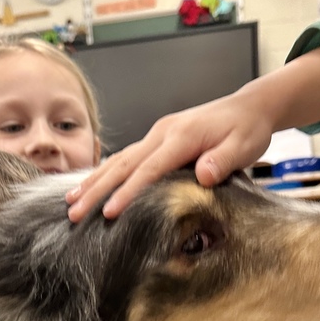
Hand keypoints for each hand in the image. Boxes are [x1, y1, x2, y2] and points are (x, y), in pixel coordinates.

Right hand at [66, 91, 274, 221]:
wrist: (248, 107)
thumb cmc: (247, 129)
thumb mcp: (244, 145)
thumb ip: (224, 161)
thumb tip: (204, 175)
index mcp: (181, 136)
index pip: (149, 169)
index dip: (128, 192)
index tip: (110, 212)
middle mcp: (162, 132)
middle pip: (123, 164)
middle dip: (97, 190)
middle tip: (74, 213)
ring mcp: (156, 135)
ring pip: (118, 160)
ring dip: (93, 182)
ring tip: (71, 202)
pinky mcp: (156, 140)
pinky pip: (125, 158)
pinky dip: (105, 173)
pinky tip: (90, 186)